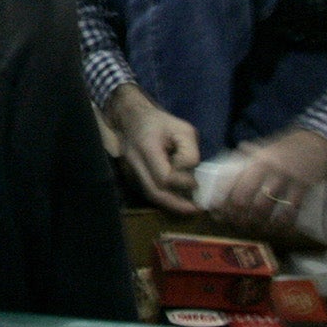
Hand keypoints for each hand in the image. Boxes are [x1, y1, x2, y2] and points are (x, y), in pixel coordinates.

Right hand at [105, 84, 201, 213]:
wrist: (131, 117)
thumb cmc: (160, 122)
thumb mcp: (183, 129)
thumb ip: (190, 152)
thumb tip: (191, 175)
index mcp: (147, 148)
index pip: (164, 176)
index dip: (182, 182)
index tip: (196, 180)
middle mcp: (135, 162)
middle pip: (154, 192)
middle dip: (176, 204)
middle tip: (196, 209)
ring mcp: (130, 170)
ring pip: (150, 195)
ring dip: (170, 204)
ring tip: (189, 208)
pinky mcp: (132, 175)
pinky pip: (148, 191)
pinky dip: (164, 198)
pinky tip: (177, 200)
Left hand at [215, 129, 326, 235]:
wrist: (322, 139)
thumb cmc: (291, 144)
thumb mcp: (267, 145)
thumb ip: (249, 156)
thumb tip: (229, 165)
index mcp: (256, 158)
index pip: (232, 181)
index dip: (222, 199)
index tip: (216, 210)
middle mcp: (268, 169)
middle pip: (244, 199)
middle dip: (236, 215)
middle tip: (235, 224)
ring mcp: (287, 179)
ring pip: (264, 208)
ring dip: (256, 223)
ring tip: (253, 228)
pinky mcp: (304, 188)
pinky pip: (290, 212)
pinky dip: (281, 225)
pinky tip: (277, 230)